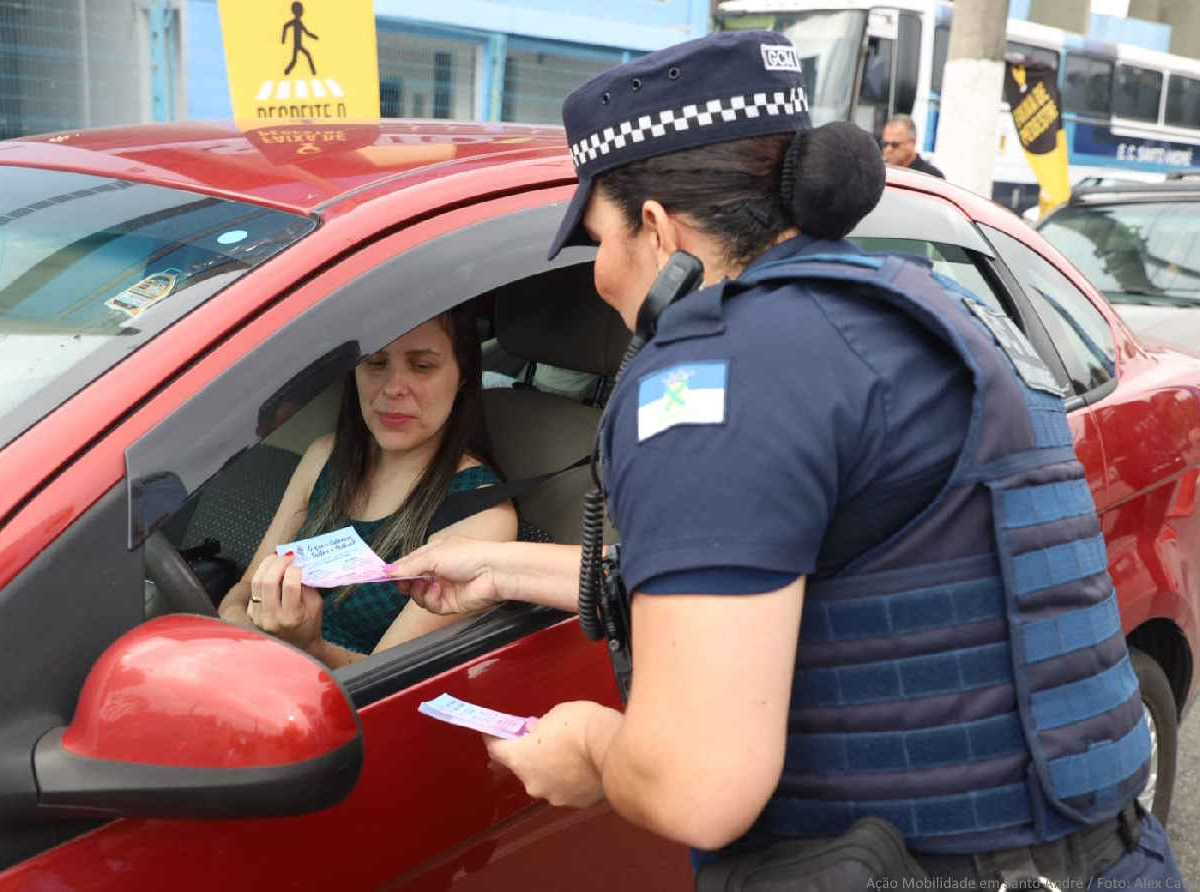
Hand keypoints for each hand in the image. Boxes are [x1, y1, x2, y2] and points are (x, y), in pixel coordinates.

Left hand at [246, 553, 323, 653]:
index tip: (298, 563)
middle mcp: (272, 618)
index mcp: (291, 617)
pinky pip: (253, 590)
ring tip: (275, 558)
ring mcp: (259, 617)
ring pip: (256, 583)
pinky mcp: (252, 615)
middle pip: (268, 582)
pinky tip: (270, 572)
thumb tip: (296, 564)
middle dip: (277, 563)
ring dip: (266, 566)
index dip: (293, 570)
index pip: (289, 586)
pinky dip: (262, 577)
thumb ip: (306, 586)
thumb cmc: (310, 623)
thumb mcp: (315, 604)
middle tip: (286, 555)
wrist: (299, 646)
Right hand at [389, 535, 502, 614]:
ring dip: (418, 590)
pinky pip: (430, 605)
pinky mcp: (449, 603)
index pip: (409, 562)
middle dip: (404, 582)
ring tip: (424, 583)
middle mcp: (438, 570)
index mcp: (435, 553)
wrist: (494, 572)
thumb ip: (409, 565)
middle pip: (411, 580)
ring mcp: (443, 587)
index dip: (397, 569)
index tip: (382, 575)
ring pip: (418, 595)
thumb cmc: (469, 555)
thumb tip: (388, 571)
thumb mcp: (433, 554)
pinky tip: (437, 589)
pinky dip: (430, 598)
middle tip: (401, 583)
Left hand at [485, 701, 616, 808]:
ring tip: (569, 754)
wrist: (613, 749)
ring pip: (546, 780)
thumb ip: (541, 729)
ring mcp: (554, 797)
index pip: (496, 750)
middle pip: (523, 767)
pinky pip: (567, 787)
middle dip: (530, 754)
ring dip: (551, 769)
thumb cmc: (580, 725)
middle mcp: (532, 783)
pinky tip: (584, 766)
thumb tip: (542, 737)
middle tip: (543, 739)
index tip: (495, 731)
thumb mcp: (555, 715)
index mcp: (520, 759)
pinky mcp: (576, 804)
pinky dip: (570, 779)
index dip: (494, 738)